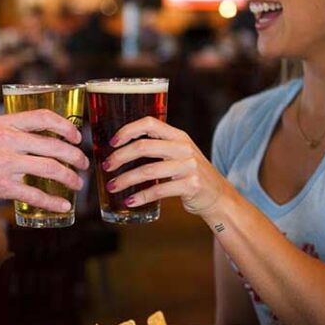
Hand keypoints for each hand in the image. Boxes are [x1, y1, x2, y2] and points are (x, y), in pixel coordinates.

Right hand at [0, 109, 89, 211]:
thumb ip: (12, 135)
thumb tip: (42, 140)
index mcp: (4, 123)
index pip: (43, 117)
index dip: (65, 126)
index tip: (76, 136)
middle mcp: (6, 140)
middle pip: (52, 146)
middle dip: (74, 156)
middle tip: (83, 164)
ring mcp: (3, 163)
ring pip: (49, 169)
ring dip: (69, 178)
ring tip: (77, 184)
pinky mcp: (0, 186)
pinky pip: (34, 194)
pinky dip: (53, 202)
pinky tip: (64, 206)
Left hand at [102, 116, 230, 216]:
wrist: (219, 196)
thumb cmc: (190, 174)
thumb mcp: (179, 154)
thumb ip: (157, 147)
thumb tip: (120, 151)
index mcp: (178, 136)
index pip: (149, 123)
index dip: (128, 130)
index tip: (112, 142)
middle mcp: (183, 148)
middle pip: (143, 147)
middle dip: (119, 157)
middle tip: (106, 166)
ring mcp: (188, 166)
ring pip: (147, 171)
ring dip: (125, 180)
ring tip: (112, 187)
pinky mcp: (191, 186)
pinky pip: (158, 191)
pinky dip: (140, 197)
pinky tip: (129, 201)